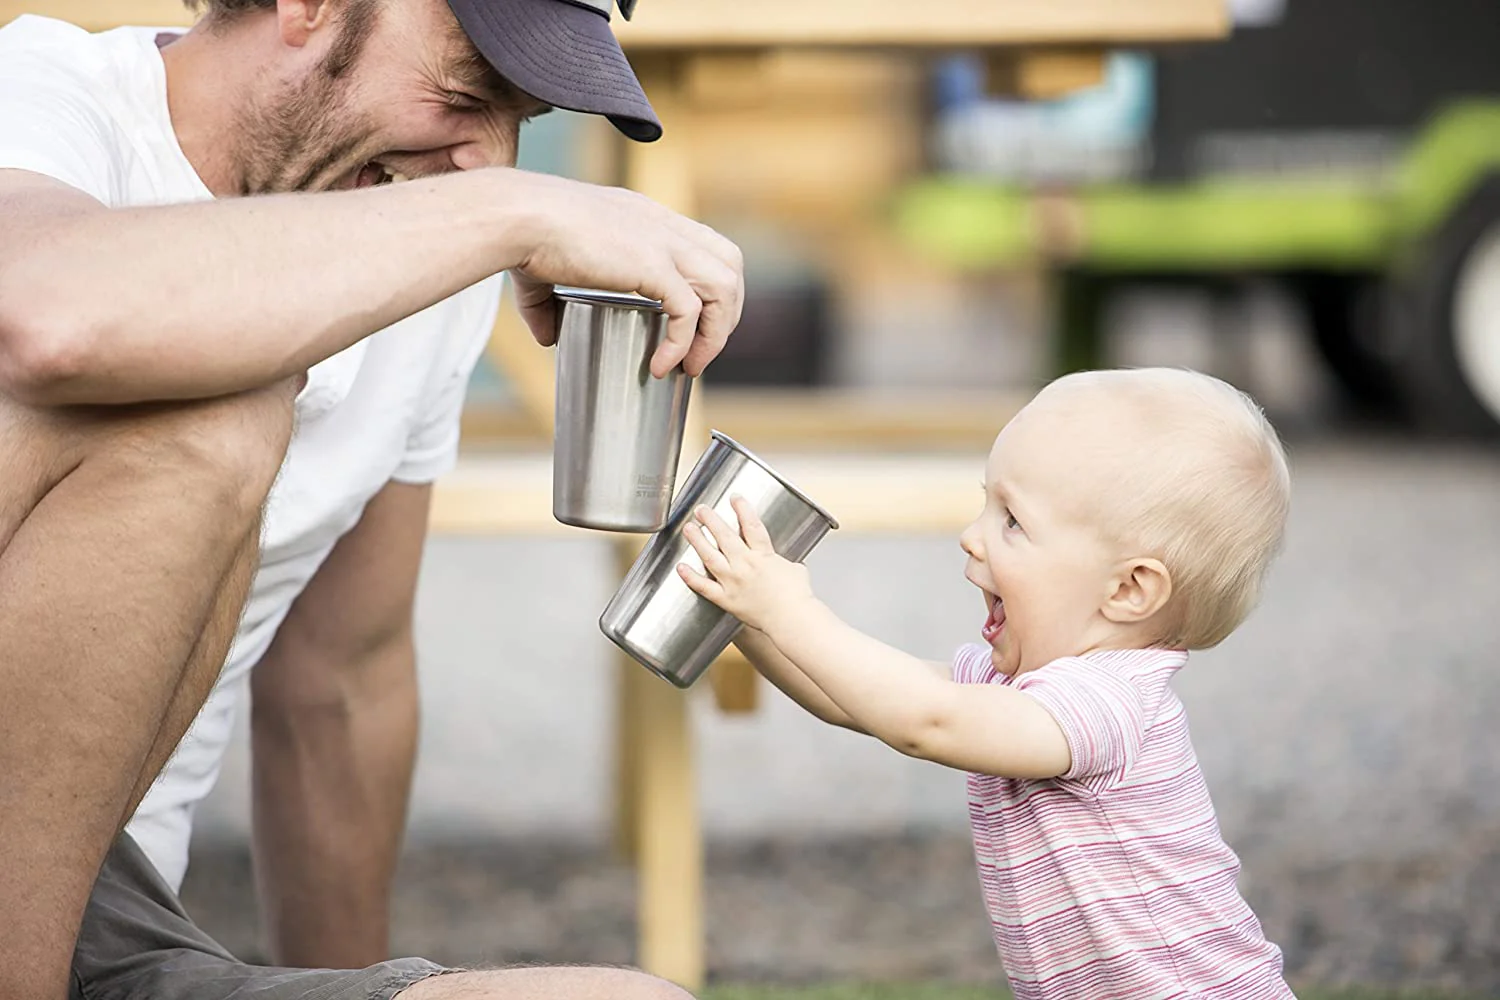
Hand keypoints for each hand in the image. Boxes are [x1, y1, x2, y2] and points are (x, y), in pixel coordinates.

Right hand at [504, 172, 743, 378]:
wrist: (516, 217)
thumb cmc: (522, 236)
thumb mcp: (543, 272)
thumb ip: (546, 305)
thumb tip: (547, 337)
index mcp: (645, 218)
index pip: (705, 246)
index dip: (709, 288)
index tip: (692, 326)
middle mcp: (662, 225)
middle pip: (731, 263)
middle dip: (726, 312)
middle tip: (699, 352)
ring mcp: (662, 242)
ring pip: (725, 286)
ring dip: (715, 333)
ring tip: (690, 366)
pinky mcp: (652, 264)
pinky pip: (689, 311)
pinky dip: (682, 344)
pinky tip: (660, 364)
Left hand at [677, 497, 815, 632]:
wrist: (792, 619)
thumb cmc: (798, 597)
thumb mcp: (796, 571)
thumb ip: (786, 563)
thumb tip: (791, 565)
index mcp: (764, 555)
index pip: (751, 525)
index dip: (742, 509)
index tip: (734, 498)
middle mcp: (745, 565)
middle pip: (725, 536)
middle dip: (711, 520)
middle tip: (701, 510)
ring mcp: (733, 582)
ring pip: (710, 557)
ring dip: (698, 541)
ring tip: (689, 529)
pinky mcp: (726, 599)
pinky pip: (704, 587)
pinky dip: (691, 577)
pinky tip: (681, 567)